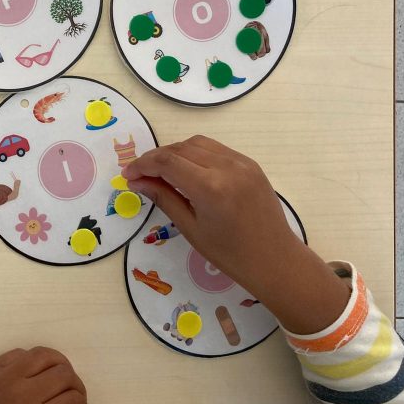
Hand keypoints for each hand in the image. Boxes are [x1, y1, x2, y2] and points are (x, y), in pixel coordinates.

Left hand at [0, 347, 89, 403]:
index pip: (75, 401)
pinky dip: (33, 360)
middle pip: (66, 374)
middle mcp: (22, 394)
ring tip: (57, 381)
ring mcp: (5, 377)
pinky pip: (21, 352)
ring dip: (58, 366)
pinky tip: (33, 375)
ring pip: (47, 355)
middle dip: (74, 386)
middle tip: (70, 399)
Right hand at [123, 136, 349, 334]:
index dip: (143, 164)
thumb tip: (136, 181)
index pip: (167, 162)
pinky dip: (195, 153)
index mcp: (210, 188)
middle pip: (180, 148)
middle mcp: (226, 167)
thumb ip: (163, 197)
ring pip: (197, 143)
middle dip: (155, 157)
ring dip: (175, 152)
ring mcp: (241, 162)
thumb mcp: (190, 228)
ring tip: (161, 171)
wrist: (275, 260)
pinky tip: (188, 169)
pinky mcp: (250, 163)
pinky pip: (215, 149)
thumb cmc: (230, 253)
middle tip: (140, 174)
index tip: (128, 175)